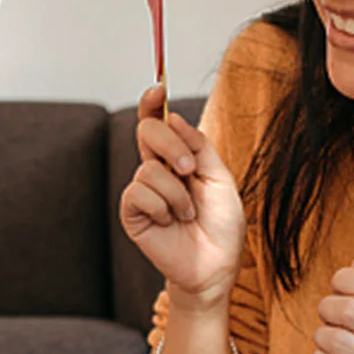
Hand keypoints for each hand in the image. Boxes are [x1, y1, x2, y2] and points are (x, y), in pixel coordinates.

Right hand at [119, 85, 246, 302]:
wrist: (215, 265)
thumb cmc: (221, 225)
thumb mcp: (220, 178)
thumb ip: (198, 147)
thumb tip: (175, 118)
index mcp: (178, 157)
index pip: (158, 122)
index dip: (153, 103)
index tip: (157, 89)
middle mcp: (157, 169)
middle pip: (147, 132)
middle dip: (169, 144)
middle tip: (189, 169)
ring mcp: (143, 191)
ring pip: (148, 168)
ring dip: (177, 193)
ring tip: (188, 214)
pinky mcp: (132, 212)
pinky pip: (139, 192)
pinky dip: (162, 207)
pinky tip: (171, 222)